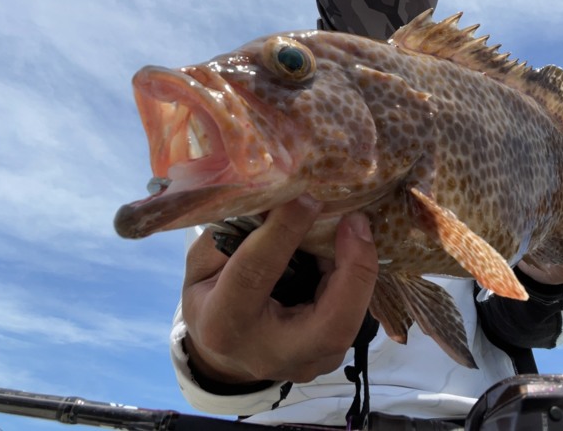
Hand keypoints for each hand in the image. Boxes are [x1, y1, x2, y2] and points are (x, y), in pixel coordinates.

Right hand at [182, 197, 378, 385]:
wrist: (224, 353)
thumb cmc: (211, 297)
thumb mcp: (205, 263)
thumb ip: (234, 233)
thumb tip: (279, 198)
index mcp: (223, 323)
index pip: (257, 273)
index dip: (285, 231)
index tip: (307, 196)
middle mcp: (269, 354)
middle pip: (332, 324)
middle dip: (354, 269)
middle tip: (357, 220)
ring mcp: (306, 366)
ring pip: (351, 320)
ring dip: (358, 268)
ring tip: (352, 227)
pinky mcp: (328, 360)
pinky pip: (351, 316)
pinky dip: (354, 280)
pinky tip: (350, 250)